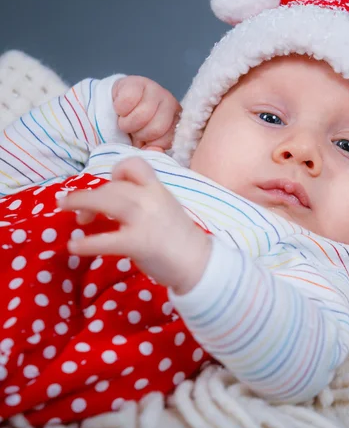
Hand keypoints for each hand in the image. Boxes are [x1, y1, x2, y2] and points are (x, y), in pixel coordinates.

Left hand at [58, 157, 210, 293]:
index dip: (117, 171)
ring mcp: (144, 220)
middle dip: (87, 195)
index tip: (110, 184)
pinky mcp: (138, 243)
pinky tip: (75, 247)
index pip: (134, 164)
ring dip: (81, 205)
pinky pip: (105, 240)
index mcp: (158, 189)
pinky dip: (85, 244)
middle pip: (111, 186)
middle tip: (72, 207)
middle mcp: (150, 199)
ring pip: (105, 201)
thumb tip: (113, 202)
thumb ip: (144, 200)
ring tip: (69, 215)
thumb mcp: (165, 208)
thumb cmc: (180, 238)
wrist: (199, 262)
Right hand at [112, 76, 180, 150]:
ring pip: (141, 116)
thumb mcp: (147, 142)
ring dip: (127, 123)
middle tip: (134, 129)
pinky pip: (127, 102)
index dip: (150, 144)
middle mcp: (171, 104)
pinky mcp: (137, 82)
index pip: (167, 140)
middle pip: (155, 129)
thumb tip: (154, 150)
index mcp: (177, 122)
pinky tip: (121, 108)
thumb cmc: (136, 127)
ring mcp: (156, 90)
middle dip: (139, 133)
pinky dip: (119, 109)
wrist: (117, 104)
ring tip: (126, 119)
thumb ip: (153, 149)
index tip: (144, 140)